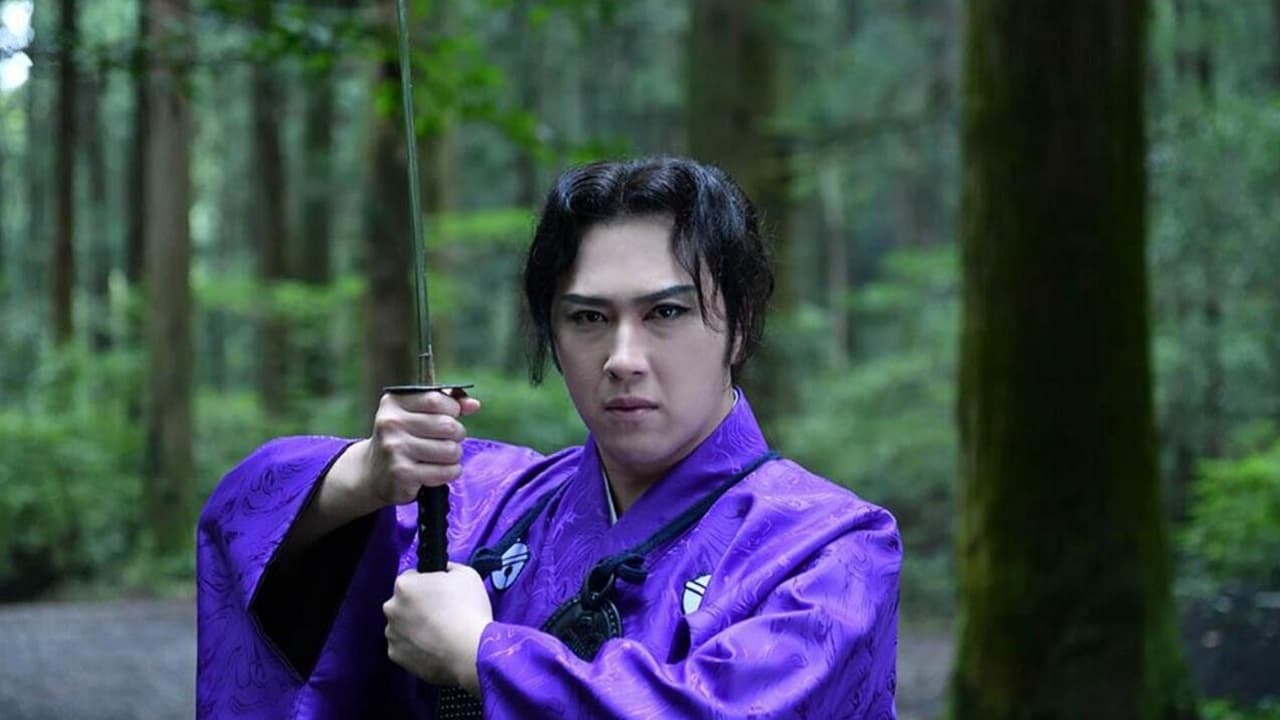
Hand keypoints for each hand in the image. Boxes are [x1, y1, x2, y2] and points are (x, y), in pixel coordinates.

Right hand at [343, 390, 482, 510]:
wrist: (374, 473)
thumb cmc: (404, 438)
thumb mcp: (418, 414)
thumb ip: (448, 405)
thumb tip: (474, 405)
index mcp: (394, 402)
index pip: (437, 400)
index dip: (453, 410)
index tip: (450, 417)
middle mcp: (391, 423)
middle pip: (448, 426)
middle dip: (457, 435)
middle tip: (447, 440)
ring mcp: (394, 448)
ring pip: (450, 450)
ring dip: (454, 456)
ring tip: (442, 457)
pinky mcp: (402, 473)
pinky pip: (445, 472)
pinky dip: (450, 472)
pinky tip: (439, 470)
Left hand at [384, 563, 491, 692]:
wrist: (470, 652)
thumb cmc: (469, 609)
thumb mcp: (466, 574)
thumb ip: (448, 568)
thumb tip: (443, 571)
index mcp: (404, 585)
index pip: (411, 577)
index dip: (428, 584)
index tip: (441, 593)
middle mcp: (391, 608)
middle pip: (403, 603)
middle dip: (417, 606)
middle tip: (441, 614)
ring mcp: (391, 634)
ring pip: (402, 626)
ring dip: (414, 627)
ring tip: (439, 634)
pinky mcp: (396, 656)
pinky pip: (404, 647)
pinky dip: (415, 647)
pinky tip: (434, 648)